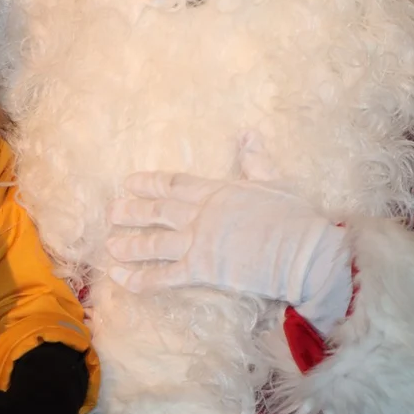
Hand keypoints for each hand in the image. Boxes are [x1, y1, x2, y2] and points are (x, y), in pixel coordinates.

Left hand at [105, 135, 352, 334]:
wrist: (303, 251)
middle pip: (156, 211)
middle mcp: (199, 215)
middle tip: (111, 212)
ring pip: (154, 243)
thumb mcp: (273, 180)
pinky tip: (120, 279)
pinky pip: (163, 276)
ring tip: (110, 246)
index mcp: (215, 191)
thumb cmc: (293, 216)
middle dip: (131, 212)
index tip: (129, 183)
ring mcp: (197, 242)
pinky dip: (140, 278)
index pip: (173, 184)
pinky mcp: (201, 270)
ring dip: (129, 245)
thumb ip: (254, 159)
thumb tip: (248, 134)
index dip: (149, 183)